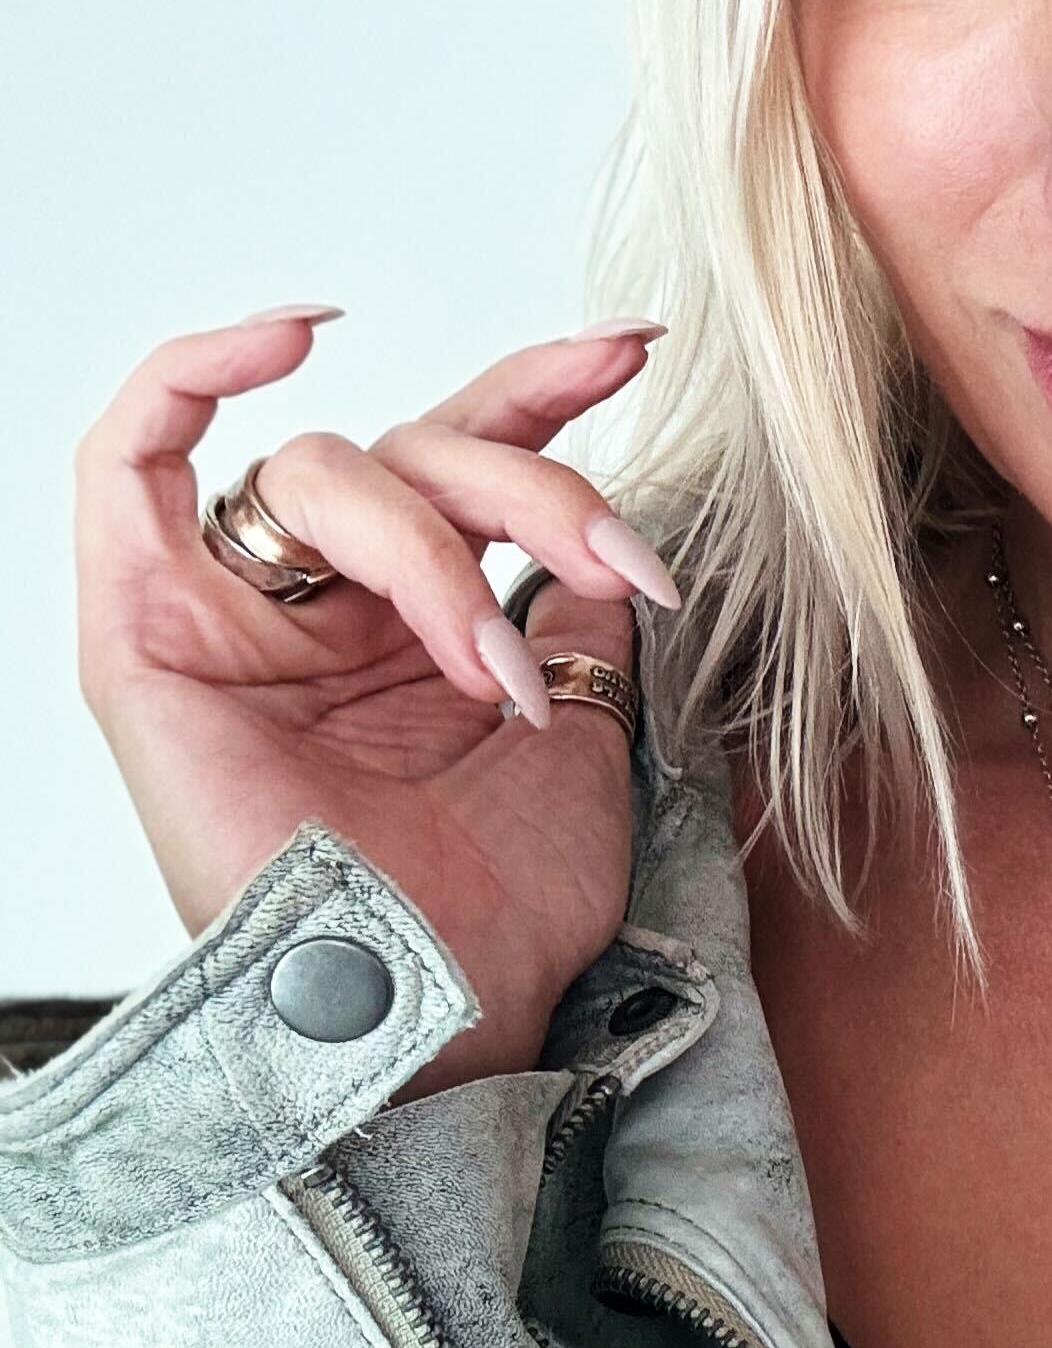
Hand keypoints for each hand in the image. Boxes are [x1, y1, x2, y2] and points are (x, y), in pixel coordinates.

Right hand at [75, 306, 683, 1094]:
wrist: (447, 1009)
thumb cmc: (505, 906)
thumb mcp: (583, 729)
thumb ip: (575, 614)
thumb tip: (598, 534)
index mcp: (420, 623)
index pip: (470, 459)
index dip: (545, 388)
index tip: (634, 344)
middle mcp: (326, 608)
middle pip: (421, 452)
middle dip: (536, 485)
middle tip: (620, 563)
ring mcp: (235, 619)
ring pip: (332, 467)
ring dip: (439, 546)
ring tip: (501, 672)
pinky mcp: (145, 639)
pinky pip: (121, 466)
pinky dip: (187, 382)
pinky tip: (285, 339)